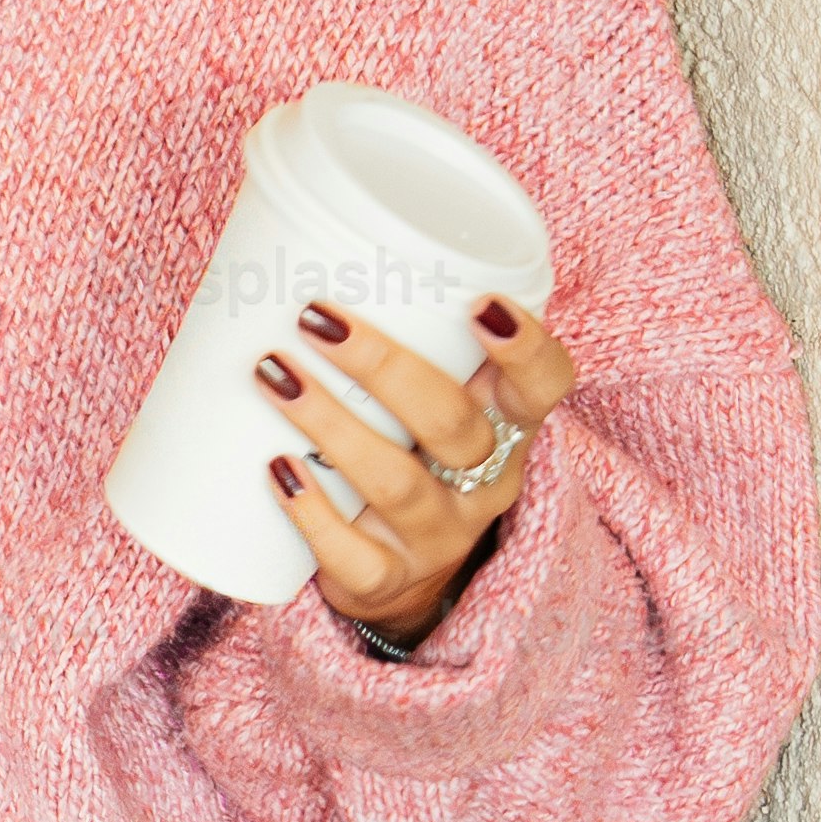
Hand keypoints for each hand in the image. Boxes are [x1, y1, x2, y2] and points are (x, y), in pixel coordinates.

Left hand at [265, 296, 579, 644]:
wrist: (402, 580)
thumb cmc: (408, 457)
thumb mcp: (429, 403)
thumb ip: (404, 338)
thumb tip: (290, 240)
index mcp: (507, 426)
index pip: (546, 385)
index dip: (525, 348)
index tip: (479, 304)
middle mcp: (484, 484)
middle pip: (454, 426)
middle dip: (384, 367)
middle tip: (316, 318)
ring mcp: (437, 538)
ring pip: (396, 483)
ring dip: (330, 423)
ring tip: (274, 374)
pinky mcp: (386, 581)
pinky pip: (353, 555)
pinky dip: (312, 513)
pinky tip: (277, 471)